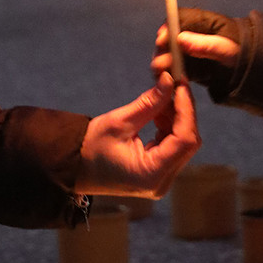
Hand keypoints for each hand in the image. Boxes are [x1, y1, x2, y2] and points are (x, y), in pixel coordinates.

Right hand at [75, 72, 199, 196]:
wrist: (75, 166)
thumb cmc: (91, 148)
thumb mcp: (119, 122)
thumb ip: (149, 103)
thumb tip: (170, 80)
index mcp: (152, 174)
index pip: (184, 141)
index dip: (186, 111)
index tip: (181, 86)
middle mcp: (161, 182)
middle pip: (187, 143)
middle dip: (183, 113)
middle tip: (175, 86)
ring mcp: (162, 180)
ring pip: (183, 144)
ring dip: (176, 118)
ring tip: (162, 98)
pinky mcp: (159, 174)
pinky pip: (173, 147)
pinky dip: (169, 127)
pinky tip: (158, 112)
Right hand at [151, 7, 241, 86]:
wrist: (256, 70)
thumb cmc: (244, 54)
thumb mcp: (228, 50)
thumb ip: (205, 45)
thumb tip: (180, 39)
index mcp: (205, 22)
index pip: (180, 18)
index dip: (168, 28)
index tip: (162, 41)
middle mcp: (196, 34)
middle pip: (172, 37)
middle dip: (163, 50)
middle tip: (159, 64)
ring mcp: (193, 50)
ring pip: (172, 53)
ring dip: (165, 63)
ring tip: (162, 73)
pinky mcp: (193, 65)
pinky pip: (178, 68)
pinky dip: (172, 74)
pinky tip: (170, 81)